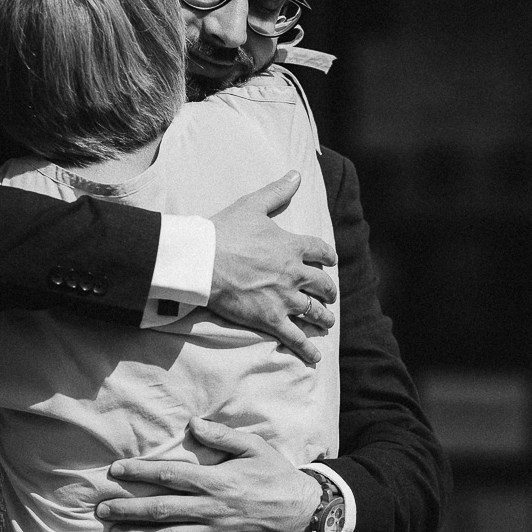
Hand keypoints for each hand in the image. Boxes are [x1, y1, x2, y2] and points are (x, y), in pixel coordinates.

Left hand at [97, 419, 321, 531]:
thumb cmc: (278, 477)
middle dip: (127, 508)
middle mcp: (211, 509)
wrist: (306, 514)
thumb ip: (222, 436)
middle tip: (101, 509)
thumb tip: (193, 425)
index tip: (116, 471)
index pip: (169, 475)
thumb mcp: (255, 448)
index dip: (140, 472)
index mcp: (216, 481)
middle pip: (160, 509)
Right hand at [209, 173, 337, 365]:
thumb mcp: (252, 205)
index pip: (321, 251)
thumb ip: (277, 191)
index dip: (327, 256)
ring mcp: (284, 298)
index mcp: (292, 246)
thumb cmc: (224, 231)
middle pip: (322, 284)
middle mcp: (294, 273)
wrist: (202, 261)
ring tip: (327, 322)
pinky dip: (307, 349)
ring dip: (323, 318)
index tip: (329, 261)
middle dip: (328, 291)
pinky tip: (316, 358)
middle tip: (329, 295)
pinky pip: (294, 337)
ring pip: (313, 311)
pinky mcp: (270, 319)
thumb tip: (296, 173)